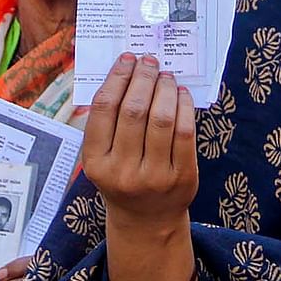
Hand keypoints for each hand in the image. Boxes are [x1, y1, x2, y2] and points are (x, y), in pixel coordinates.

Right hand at [83, 54, 197, 232]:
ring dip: (165, 89)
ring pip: (161, 118)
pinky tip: (181, 94)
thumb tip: (126, 72)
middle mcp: (122, 171)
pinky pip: (184, 132)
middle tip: (149, 61)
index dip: (117, 78)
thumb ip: (108, 122)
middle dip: (142, 78)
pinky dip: (184, 106)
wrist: (147, 220)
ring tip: (165, 76)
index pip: (103, 109)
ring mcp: (154, 176)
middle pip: (133, 110)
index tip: (127, 59)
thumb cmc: (122, 177)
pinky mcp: (182, 177)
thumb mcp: (103, 158)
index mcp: (95, 162)